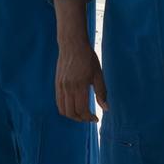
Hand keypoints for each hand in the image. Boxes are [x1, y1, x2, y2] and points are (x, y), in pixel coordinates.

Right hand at [52, 0, 107, 121]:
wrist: (72, 44)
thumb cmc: (88, 58)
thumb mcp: (98, 74)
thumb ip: (101, 92)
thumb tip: (106, 108)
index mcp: (80, 85)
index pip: (82, 110)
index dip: (89, 118)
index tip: (96, 118)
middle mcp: (68, 87)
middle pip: (71, 113)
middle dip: (81, 119)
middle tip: (89, 118)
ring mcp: (61, 86)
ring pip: (63, 110)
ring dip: (72, 115)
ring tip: (81, 114)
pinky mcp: (57, 84)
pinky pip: (58, 102)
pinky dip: (65, 108)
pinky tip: (73, 106)